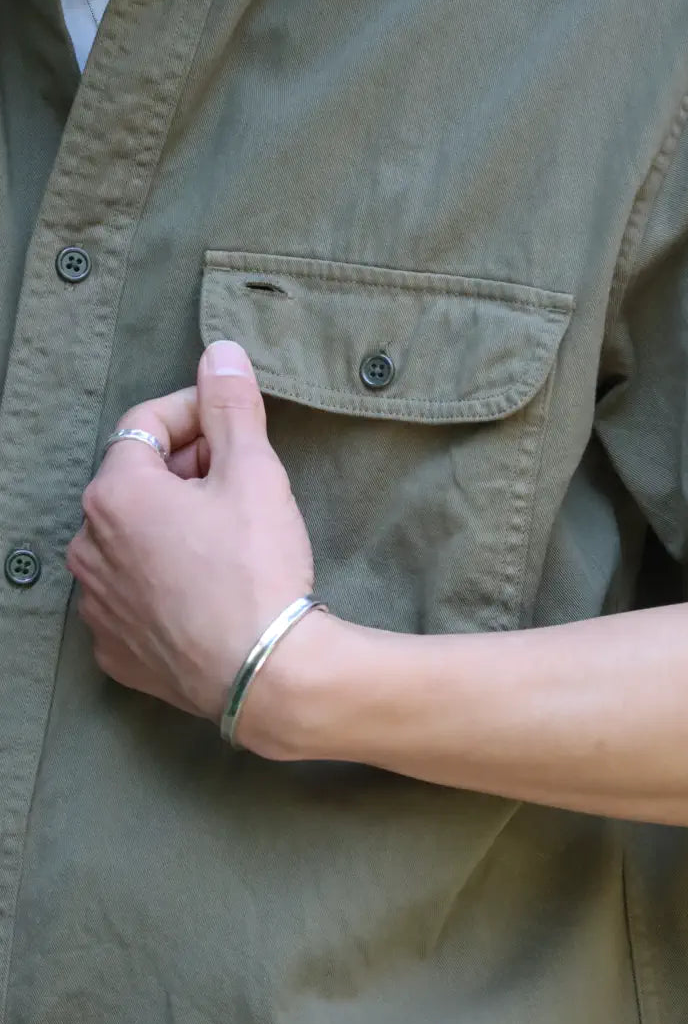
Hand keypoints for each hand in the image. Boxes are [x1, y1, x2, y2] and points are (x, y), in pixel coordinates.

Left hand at [67, 340, 318, 750]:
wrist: (265, 673)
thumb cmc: (257, 568)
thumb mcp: (254, 472)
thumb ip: (231, 406)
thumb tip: (220, 351)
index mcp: (115, 494)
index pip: (147, 426)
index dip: (196, 413)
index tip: (235, 422)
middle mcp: (88, 546)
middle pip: (136, 483)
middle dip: (186, 470)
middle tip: (241, 480)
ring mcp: (97, 603)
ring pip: (131, 541)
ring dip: (171, 525)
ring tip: (227, 537)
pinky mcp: (115, 649)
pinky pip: (133, 595)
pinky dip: (163, 580)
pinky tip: (207, 587)